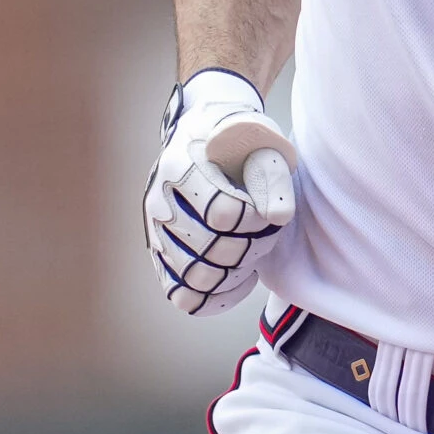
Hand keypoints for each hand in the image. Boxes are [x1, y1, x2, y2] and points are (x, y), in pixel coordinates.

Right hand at [145, 69, 299, 314]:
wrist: (204, 137)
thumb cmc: (240, 141)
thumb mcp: (262, 144)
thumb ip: (275, 178)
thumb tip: (278, 216)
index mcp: (181, 166)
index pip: (223, 214)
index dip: (255, 220)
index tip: (266, 210)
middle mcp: (159, 200)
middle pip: (210, 250)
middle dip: (251, 247)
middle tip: (265, 233)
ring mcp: (155, 230)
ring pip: (196, 277)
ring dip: (236, 273)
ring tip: (253, 253)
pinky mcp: (160, 254)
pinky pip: (182, 295)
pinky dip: (216, 296)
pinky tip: (241, 277)